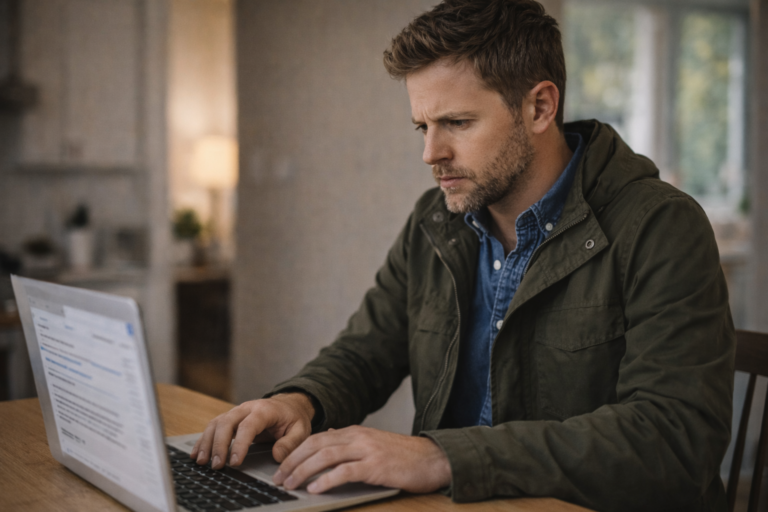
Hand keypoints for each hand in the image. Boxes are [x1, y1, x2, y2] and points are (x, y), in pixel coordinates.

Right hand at [190, 393, 314, 469]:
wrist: (289, 405)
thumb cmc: (293, 418)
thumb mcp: (301, 430)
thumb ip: (290, 443)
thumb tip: (277, 456)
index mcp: (265, 410)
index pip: (248, 426)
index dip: (240, 444)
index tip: (235, 462)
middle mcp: (247, 408)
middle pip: (227, 422)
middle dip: (219, 444)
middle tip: (217, 465)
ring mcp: (237, 412)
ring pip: (216, 423)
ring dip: (207, 442)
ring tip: (202, 462)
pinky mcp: (230, 418)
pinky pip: (213, 426)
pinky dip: (203, 440)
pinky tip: (197, 453)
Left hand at [272, 425, 450, 493]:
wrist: (433, 458)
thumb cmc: (404, 456)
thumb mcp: (373, 442)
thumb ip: (350, 440)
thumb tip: (329, 434)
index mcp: (355, 432)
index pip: (316, 438)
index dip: (295, 453)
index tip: (281, 467)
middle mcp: (358, 437)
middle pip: (316, 445)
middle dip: (292, 462)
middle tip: (278, 478)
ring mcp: (367, 450)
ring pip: (326, 456)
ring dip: (304, 471)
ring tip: (290, 484)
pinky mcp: (376, 466)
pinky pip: (345, 471)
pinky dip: (327, 480)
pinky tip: (315, 489)